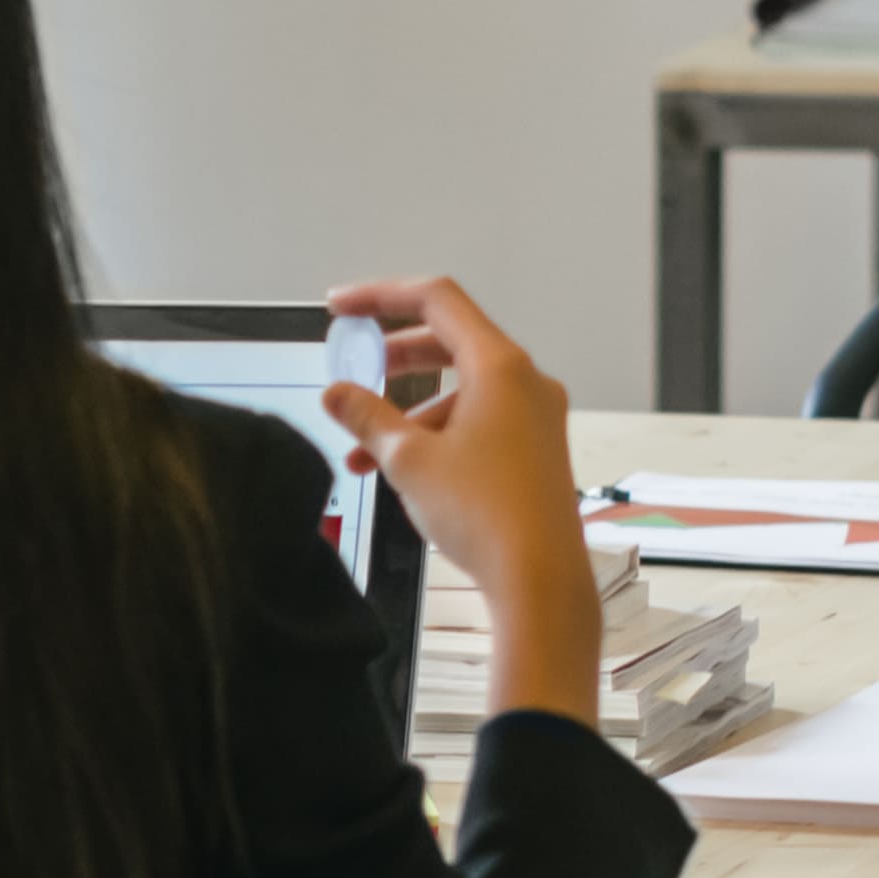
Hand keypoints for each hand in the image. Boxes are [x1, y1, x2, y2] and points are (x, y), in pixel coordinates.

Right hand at [322, 272, 604, 725]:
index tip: (342, 308)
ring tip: (364, 451)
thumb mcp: (408, 460)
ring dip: (410, 411)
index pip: (436, 300)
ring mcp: (537, 417)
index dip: (381, 297)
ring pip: (462, 390)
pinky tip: (404, 471)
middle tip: (355, 365)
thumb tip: (339, 395)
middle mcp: (526, 382)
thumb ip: (367, 418)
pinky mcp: (538, 450)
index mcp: (500, 366)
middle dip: (394, 356)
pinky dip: (439, 433)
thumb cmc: (487, 517)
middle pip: (451, 341)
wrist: (539, 580)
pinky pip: (481, 421)